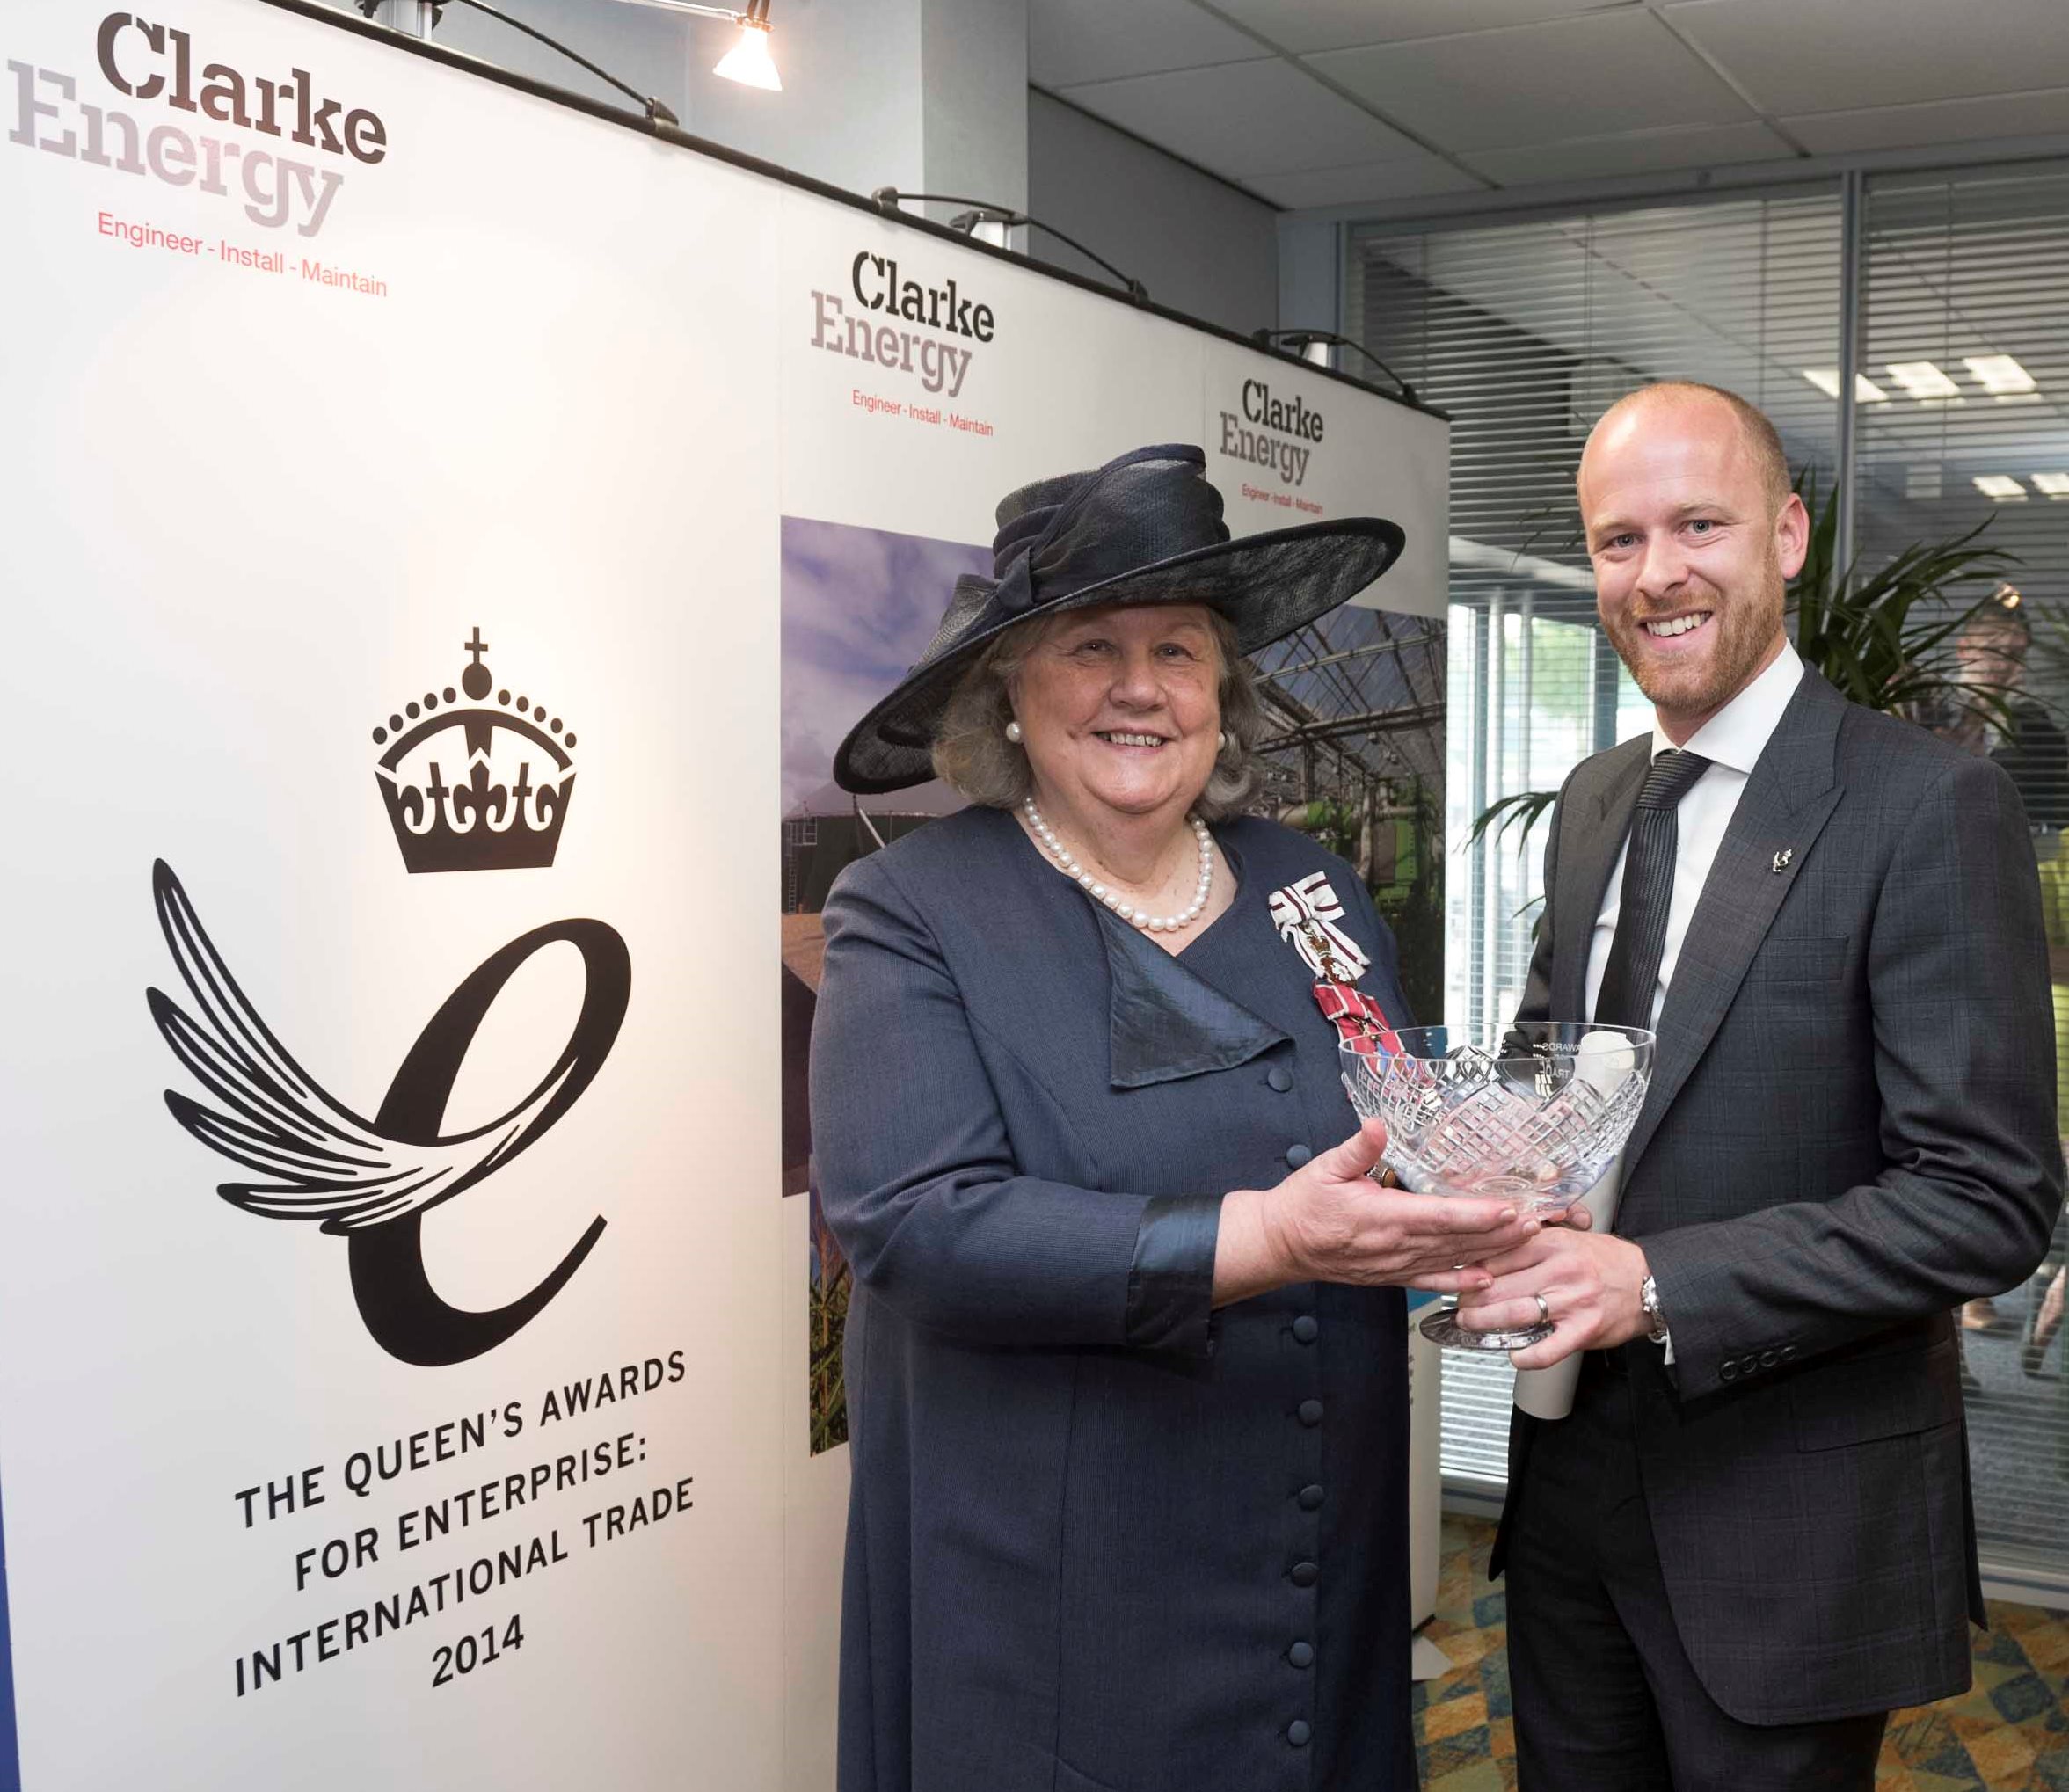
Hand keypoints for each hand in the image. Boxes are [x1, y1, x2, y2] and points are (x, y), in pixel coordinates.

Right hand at [1215, 1118, 1539, 1303]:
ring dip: (1490, 1251)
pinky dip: (1461, 1281)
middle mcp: (1394, 1245)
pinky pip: (1432, 1281)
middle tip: (1535, 1221)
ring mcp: (1395, 1265)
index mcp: (1382, 1216)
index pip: (1439, 1216)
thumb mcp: (1324, 1167)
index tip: (1507, 1208)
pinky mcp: (1392, 1276)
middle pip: (1457, 1240)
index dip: (1476, 1214)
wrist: (1281, 1245)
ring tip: (1524, 1240)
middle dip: (1499, 1232)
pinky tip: (1486, 1279)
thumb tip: (1376, 1125)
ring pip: (1451, 1259)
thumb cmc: (1302, 1205)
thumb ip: (1356, 1148)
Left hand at [1452, 1225, 1651, 1368]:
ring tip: (1471, 1325)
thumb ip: (1531, 1244)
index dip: (1472, 1269)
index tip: (1459, 1278)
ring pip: (1515, 1313)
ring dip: (1485, 1322)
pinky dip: (1526, 1355)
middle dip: (1470, 1299)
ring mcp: (1572, 1301)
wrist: (1649, 1282)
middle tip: (1459, 1306)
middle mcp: (1560, 1269)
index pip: (1498, 1254)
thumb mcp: (1567, 1238)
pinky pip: (1548, 1348)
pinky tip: (1514, 1355)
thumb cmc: (1605, 1261)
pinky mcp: (1584, 1329)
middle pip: (1499, 1285)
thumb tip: (1488, 1256)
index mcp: (1552, 1243)